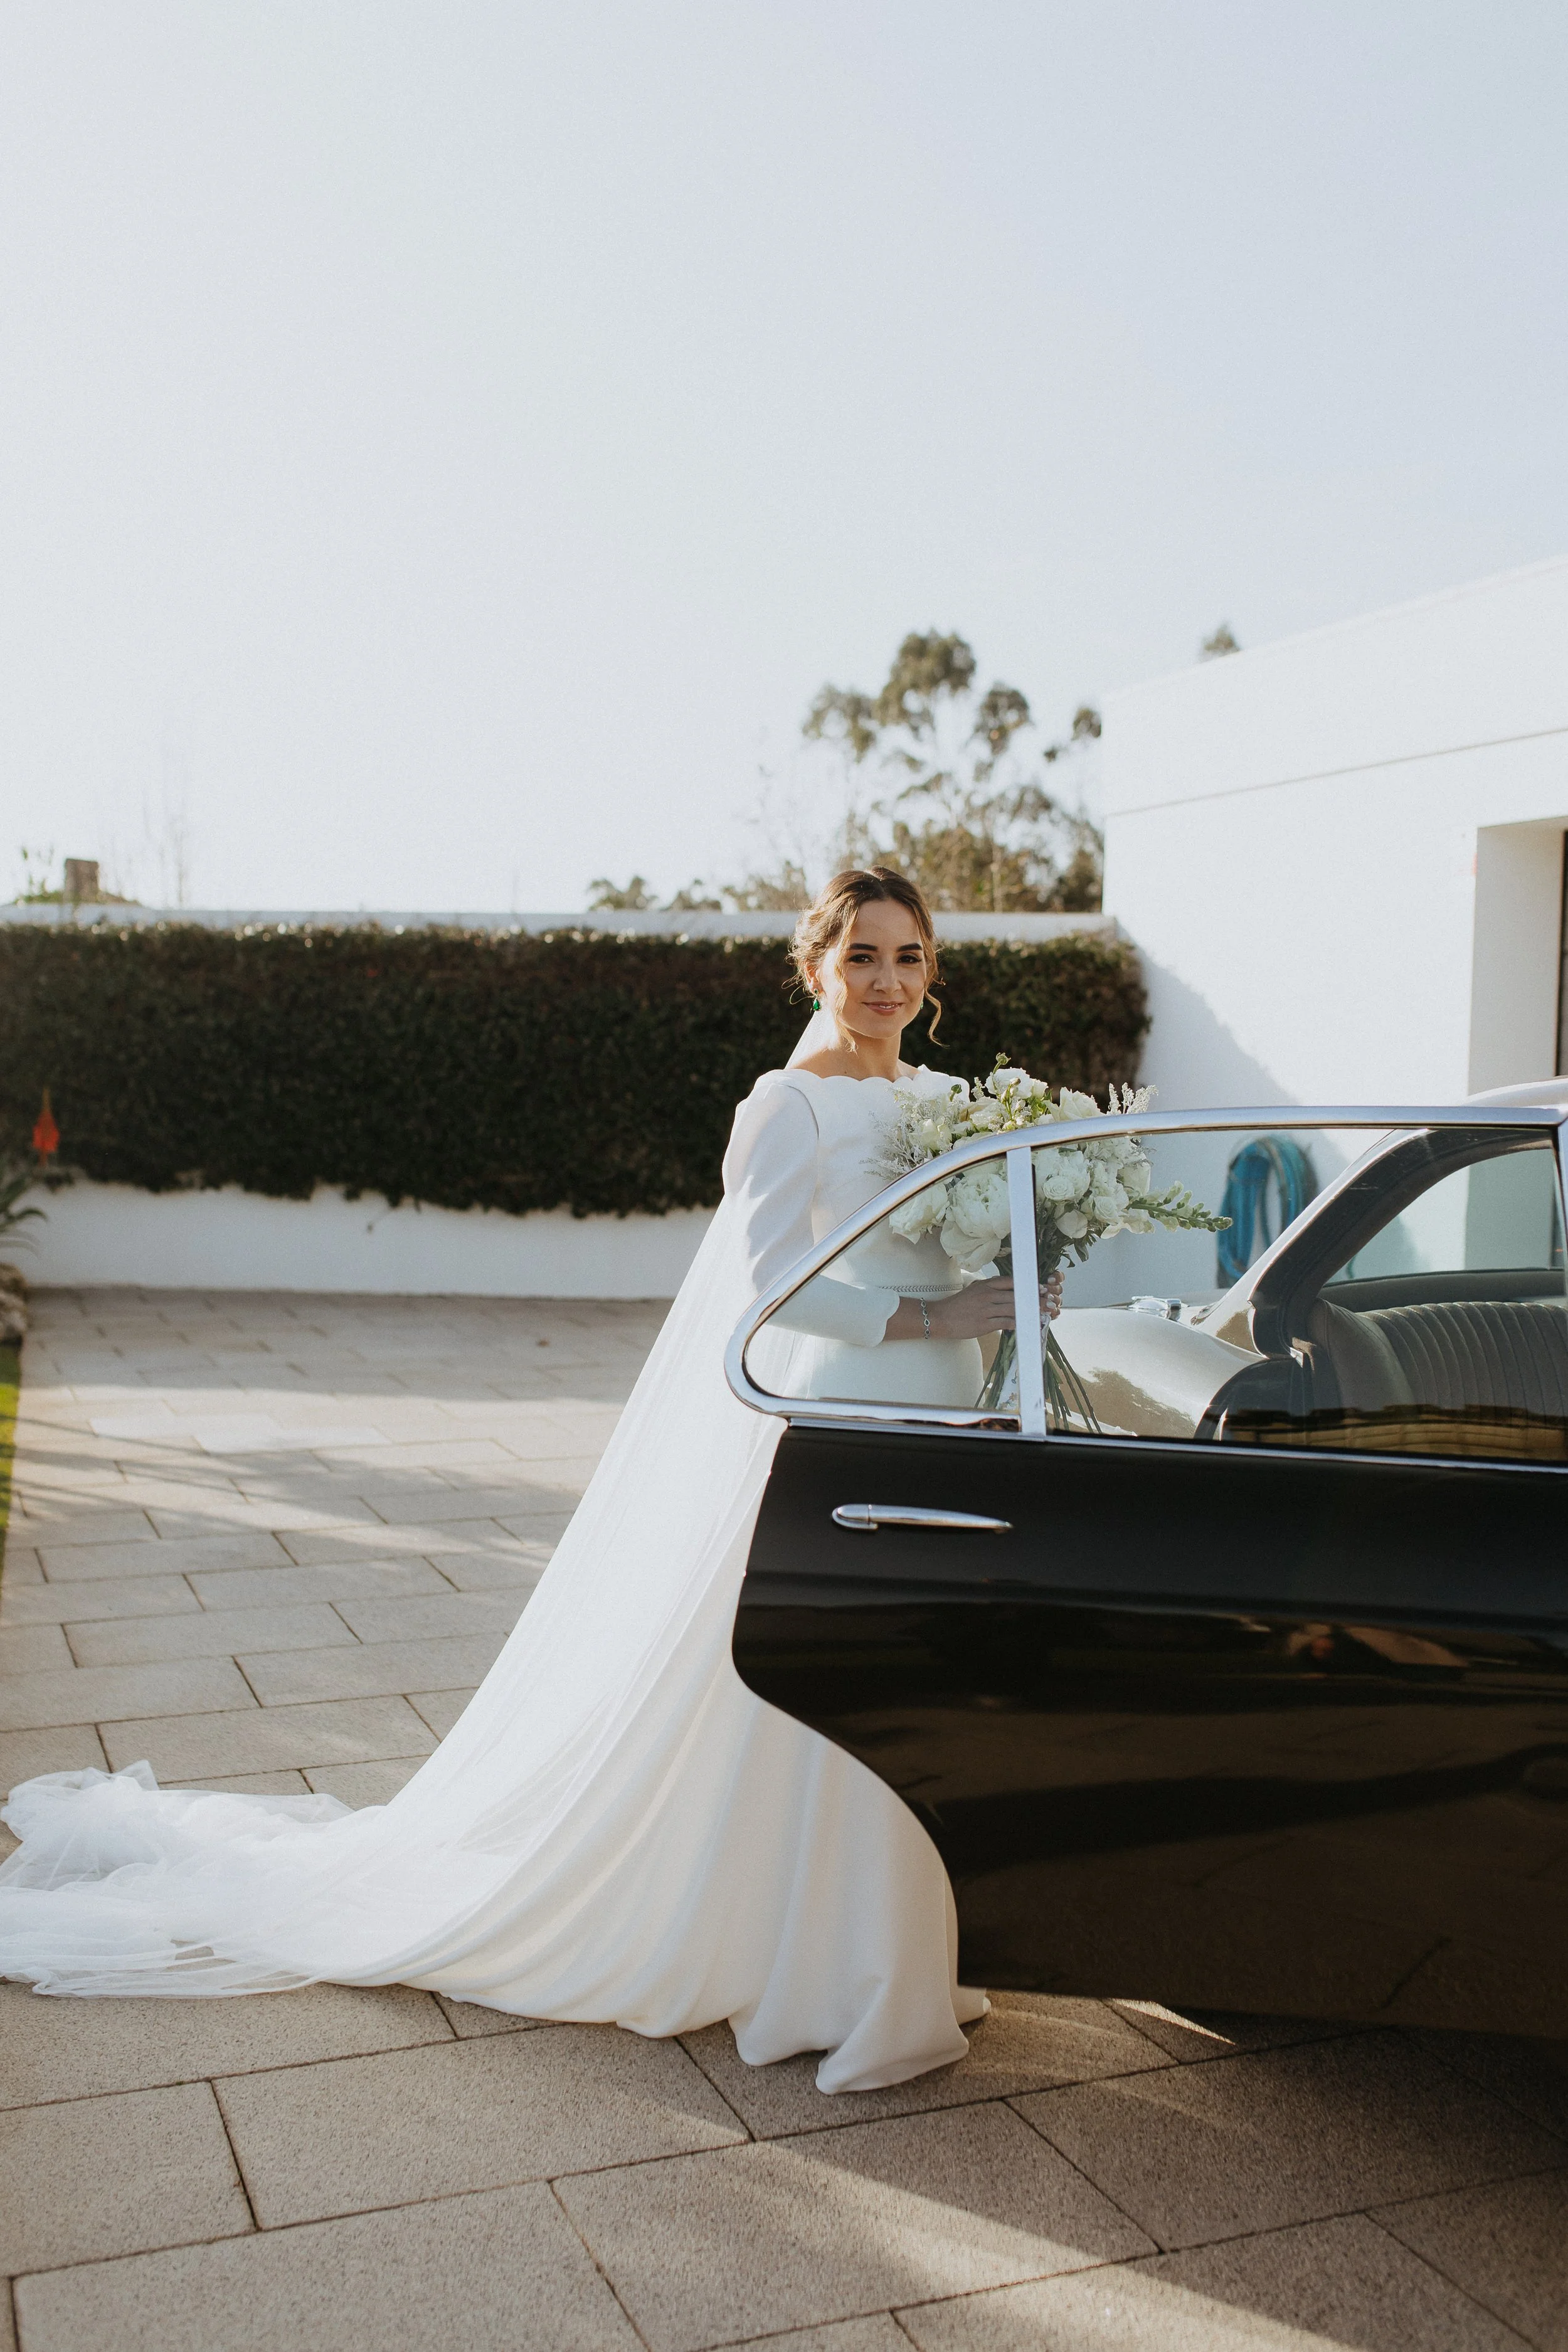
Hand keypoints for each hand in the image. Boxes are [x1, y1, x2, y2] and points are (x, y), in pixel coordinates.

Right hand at [891, 1270, 1062, 1341]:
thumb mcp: (975, 1290)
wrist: (940, 1318)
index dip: (1028, 1284)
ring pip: (1014, 1308)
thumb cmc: (958, 1305)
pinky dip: (1019, 1323)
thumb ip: (991, 1288)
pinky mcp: (985, 1324)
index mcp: (986, 1285)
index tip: (1042, 1286)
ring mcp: (986, 1309)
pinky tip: (1028, 1325)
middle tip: (1050, 1300)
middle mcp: (987, 1295)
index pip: (1012, 1282)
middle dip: (1035, 1298)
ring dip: (1030, 1311)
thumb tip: (1009, 1290)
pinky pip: (1006, 1322)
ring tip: (1044, 1312)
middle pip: (1016, 1295)